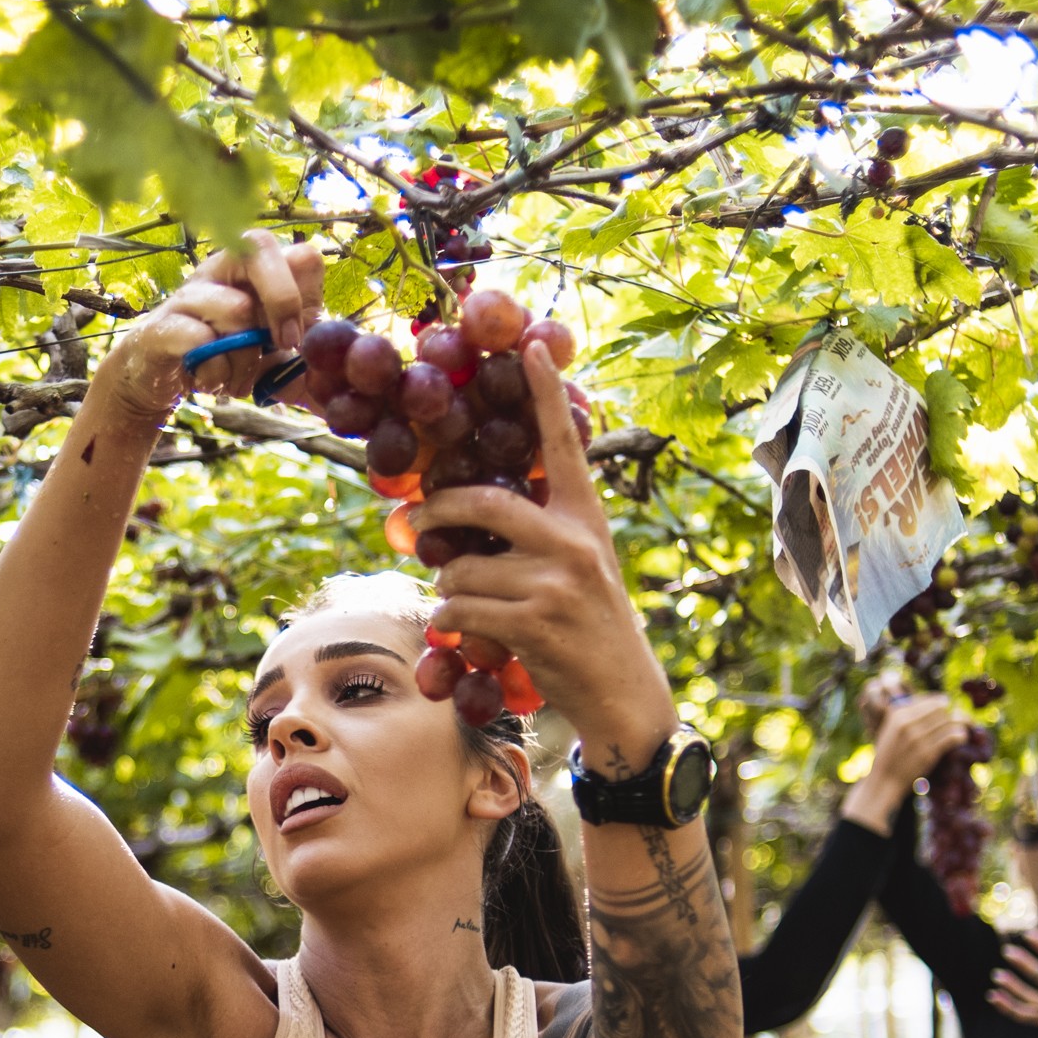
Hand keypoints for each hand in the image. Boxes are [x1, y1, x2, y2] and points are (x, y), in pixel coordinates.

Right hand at [87, 230, 326, 436]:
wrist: (162, 381)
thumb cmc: (226, 361)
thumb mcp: (277, 368)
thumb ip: (311, 370)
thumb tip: (357, 387)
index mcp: (260, 274)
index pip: (302, 254)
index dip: (308, 295)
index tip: (299, 339)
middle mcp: (224, 269)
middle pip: (260, 243)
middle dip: (281, 297)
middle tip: (283, 343)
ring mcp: (190, 292)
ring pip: (228, 303)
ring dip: (241, 352)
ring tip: (235, 377)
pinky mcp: (161, 324)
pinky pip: (192, 336)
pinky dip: (210, 367)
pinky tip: (210, 381)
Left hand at [409, 342, 674, 769]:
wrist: (623, 693)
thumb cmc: (588, 626)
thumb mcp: (582, 564)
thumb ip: (542, 530)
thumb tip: (470, 509)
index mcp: (585, 517)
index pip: (564, 445)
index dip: (547, 394)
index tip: (534, 345)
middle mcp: (572, 540)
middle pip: (482, 502)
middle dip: (436, 511)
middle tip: (415, 518)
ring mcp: (553, 581)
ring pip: (460, 568)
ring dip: (447, 590)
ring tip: (467, 607)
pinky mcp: (533, 622)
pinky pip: (458, 610)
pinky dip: (450, 625)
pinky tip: (468, 638)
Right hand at [842, 692, 969, 830]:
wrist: (884, 780)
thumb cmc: (889, 755)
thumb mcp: (890, 730)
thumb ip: (906, 716)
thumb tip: (933, 703)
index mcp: (898, 715)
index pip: (929, 700)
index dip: (942, 702)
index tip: (947, 707)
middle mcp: (907, 724)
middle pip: (941, 709)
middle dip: (952, 712)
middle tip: (959, 717)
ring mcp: (918, 738)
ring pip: (948, 721)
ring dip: (960, 722)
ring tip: (965, 725)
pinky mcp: (928, 753)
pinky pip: (951, 737)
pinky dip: (960, 735)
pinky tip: (962, 737)